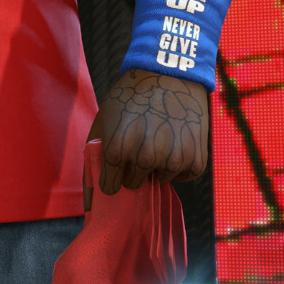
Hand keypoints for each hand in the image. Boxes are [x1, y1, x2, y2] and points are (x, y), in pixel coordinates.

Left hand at [84, 69, 209, 209]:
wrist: (168, 73)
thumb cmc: (129, 100)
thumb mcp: (102, 124)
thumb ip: (90, 165)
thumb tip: (87, 209)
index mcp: (118, 149)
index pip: (110, 187)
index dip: (113, 174)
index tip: (116, 159)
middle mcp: (146, 157)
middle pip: (134, 184)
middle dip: (133, 168)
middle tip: (139, 142)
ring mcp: (172, 159)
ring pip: (159, 180)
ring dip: (157, 165)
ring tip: (158, 136)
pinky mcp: (195, 159)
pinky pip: (183, 176)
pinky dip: (179, 164)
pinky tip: (175, 141)